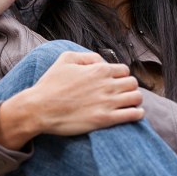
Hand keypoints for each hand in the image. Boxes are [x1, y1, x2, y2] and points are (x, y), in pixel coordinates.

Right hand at [0, 51, 144, 148]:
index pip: (125, 70)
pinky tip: (134, 114)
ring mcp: (107, 102)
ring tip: (129, 104)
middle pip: (133, 83)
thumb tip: (102, 60)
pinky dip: (137, 113)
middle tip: (122, 94)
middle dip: (129, 88)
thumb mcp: (66, 58)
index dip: (121, 77)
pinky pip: (133, 114)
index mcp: (99, 69)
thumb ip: (88, 56)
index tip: (116, 83)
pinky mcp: (105, 119)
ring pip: (136, 97)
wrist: (39, 109)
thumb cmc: (50, 84)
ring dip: (135, 100)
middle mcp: (107, 84)